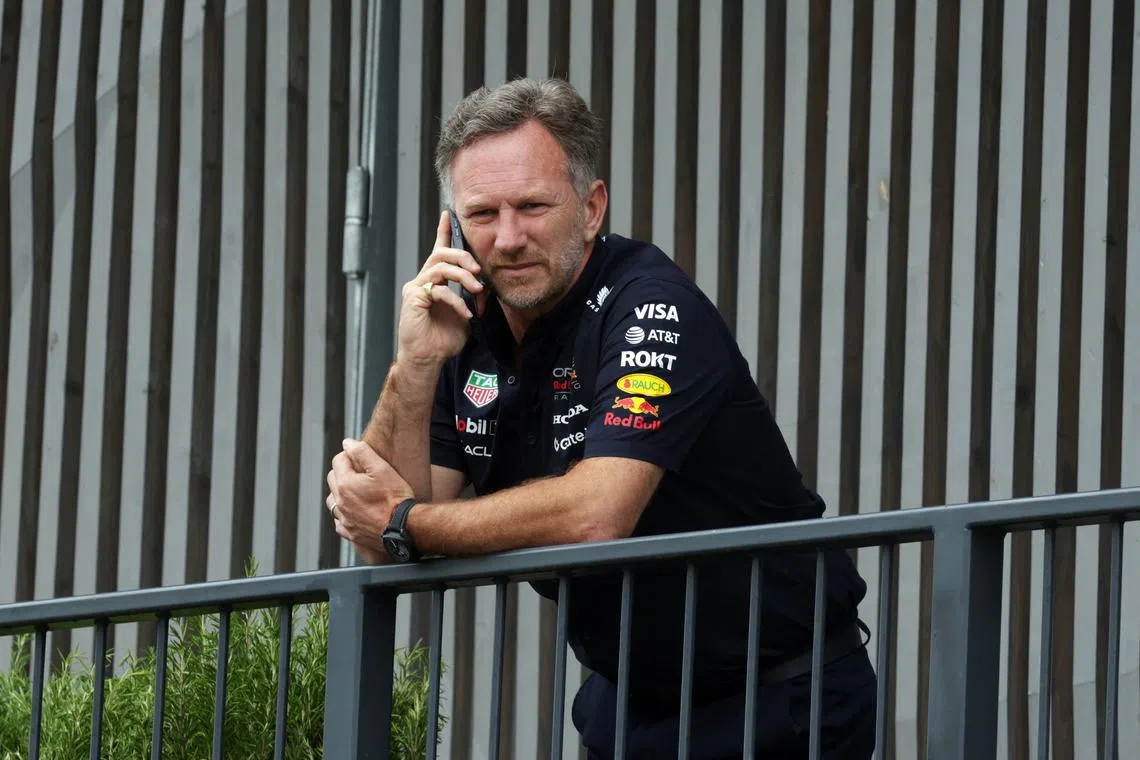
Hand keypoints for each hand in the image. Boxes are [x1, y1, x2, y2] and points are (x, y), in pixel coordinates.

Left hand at [326, 438, 414, 562]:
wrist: (404, 527)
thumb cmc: (395, 498)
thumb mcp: (382, 468)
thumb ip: (362, 452)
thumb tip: (347, 443)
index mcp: (345, 484)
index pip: (338, 460)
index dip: (350, 455)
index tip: (362, 458)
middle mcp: (340, 502)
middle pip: (333, 479)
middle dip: (343, 472)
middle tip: (361, 473)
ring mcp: (344, 519)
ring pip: (333, 501)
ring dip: (340, 494)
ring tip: (357, 492)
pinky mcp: (351, 533)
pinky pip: (340, 522)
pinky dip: (345, 515)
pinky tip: (356, 512)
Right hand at [397, 211, 487, 366]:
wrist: (428, 358)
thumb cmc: (443, 339)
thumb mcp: (465, 314)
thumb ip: (471, 298)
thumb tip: (486, 288)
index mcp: (435, 281)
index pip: (438, 250)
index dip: (443, 232)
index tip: (449, 214)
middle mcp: (423, 280)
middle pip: (441, 253)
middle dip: (463, 256)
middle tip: (478, 270)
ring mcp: (416, 288)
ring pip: (440, 267)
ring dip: (463, 277)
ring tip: (477, 290)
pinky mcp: (413, 298)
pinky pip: (438, 290)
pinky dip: (456, 300)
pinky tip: (465, 314)